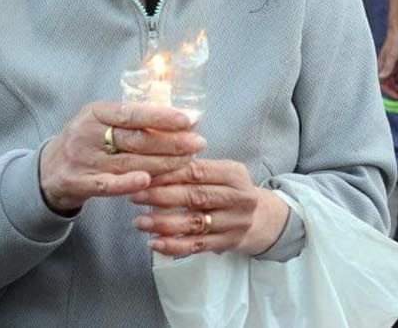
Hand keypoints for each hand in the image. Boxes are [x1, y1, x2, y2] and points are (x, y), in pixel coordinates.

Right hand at [39, 102, 203, 213]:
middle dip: (170, 142)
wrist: (48, 170)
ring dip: (161, 164)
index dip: (160, 116)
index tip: (187, 120)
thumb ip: (132, 120)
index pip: (131, 112)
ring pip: (128, 162)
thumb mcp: (101, 122)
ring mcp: (82, 159)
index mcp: (94, 112)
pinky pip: (108, 185)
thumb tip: (179, 117)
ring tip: (187, 162)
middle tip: (197, 143)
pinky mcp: (79, 183)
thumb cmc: (86, 142)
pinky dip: (129, 183)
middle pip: (134, 139)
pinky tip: (149, 182)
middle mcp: (87, 133)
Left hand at [131, 160, 289, 256]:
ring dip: (163, 223)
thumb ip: (195, 164)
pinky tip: (155, 243)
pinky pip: (198, 246)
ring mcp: (235, 223)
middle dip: (161, 196)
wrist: (263, 219)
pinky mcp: (228, 243)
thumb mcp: (222, 171)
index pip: (198, 171)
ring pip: (194, 223)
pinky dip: (174, 246)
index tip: (143, 174)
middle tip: (135, 196)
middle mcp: (238, 198)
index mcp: (234, 174)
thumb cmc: (230, 190)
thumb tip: (156, 152)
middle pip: (195, 197)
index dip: (169, 173)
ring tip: (139, 222)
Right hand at [378, 27, 397, 98]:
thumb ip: (387, 67)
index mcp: (381, 67)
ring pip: (393, 81)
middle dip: (397, 92)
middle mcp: (384, 68)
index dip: (391, 93)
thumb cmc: (394, 41)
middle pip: (388, 85)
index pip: (383, 84)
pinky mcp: (395, 63)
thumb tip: (382, 78)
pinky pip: (397, 75)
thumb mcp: (392, 55)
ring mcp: (390, 66)